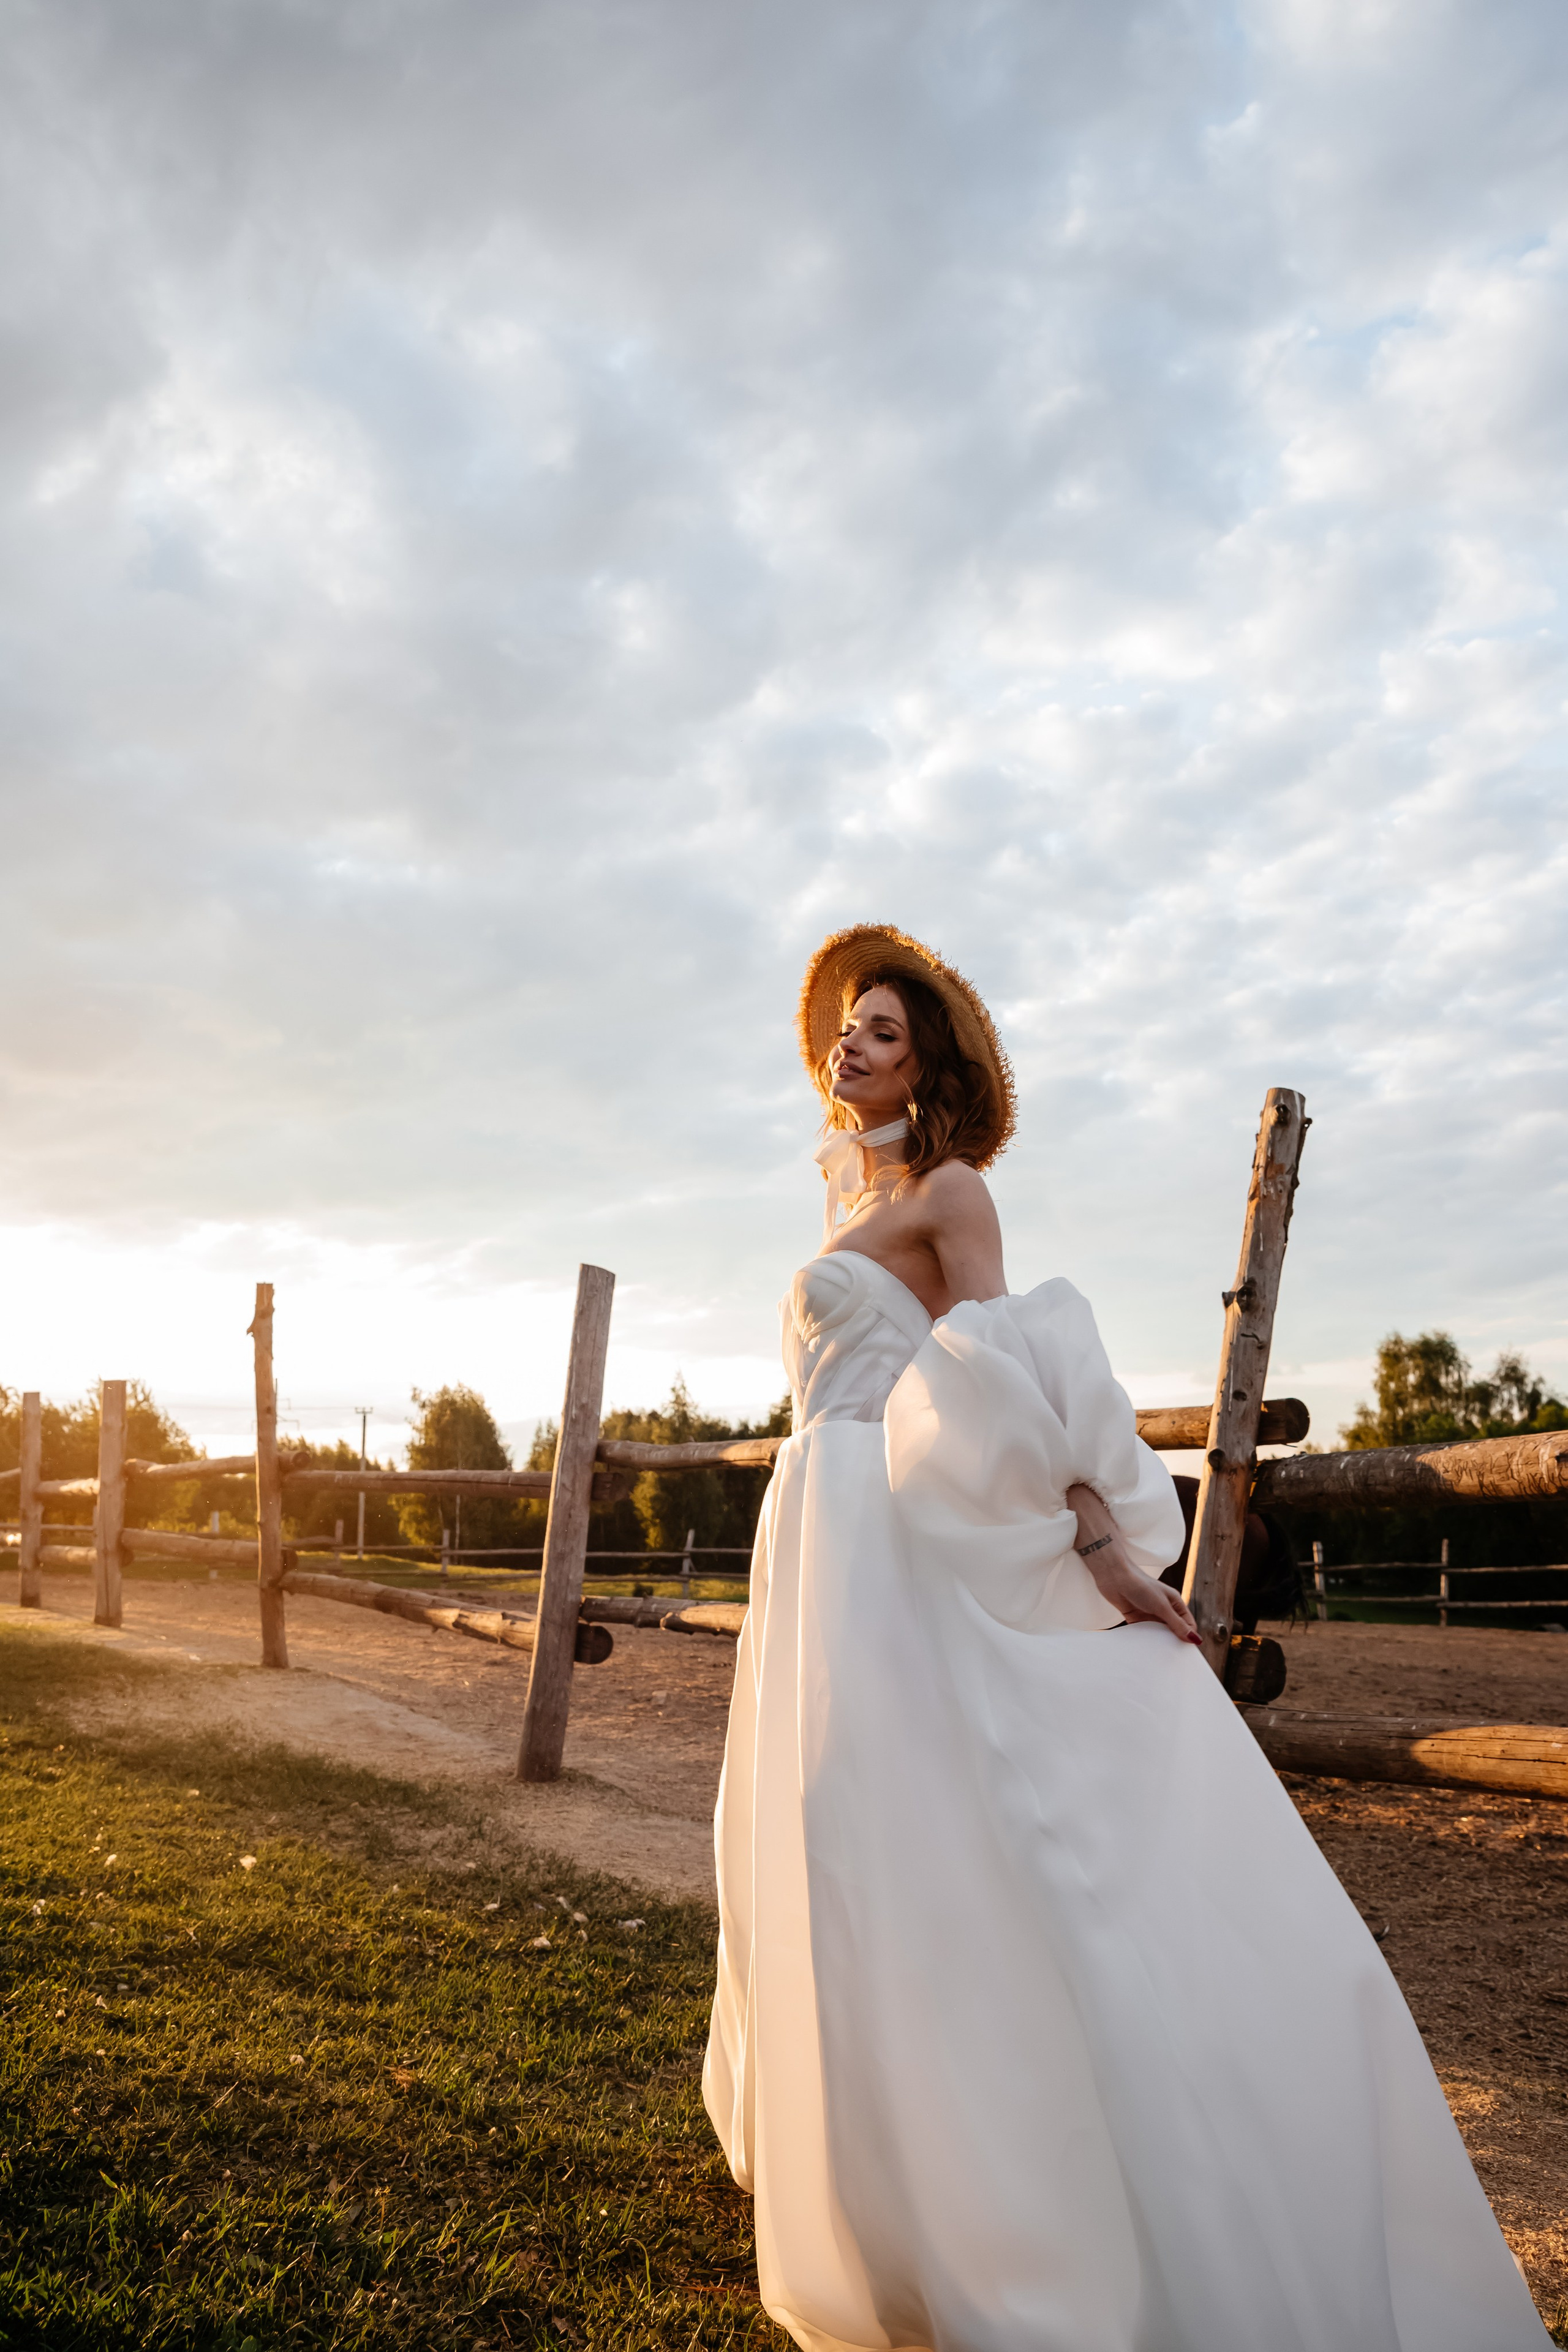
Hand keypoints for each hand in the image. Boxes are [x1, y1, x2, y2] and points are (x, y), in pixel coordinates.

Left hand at [1066, 1482, 1200, 1645]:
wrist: (1114, 1577)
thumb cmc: (1141, 1586)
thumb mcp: (1161, 1606)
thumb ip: (1177, 1624)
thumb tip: (1195, 1639)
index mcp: (1174, 1603)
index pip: (1187, 1624)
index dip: (1190, 1637)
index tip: (1187, 1653)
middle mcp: (1163, 1609)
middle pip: (1174, 1629)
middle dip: (1174, 1641)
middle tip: (1175, 1660)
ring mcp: (1149, 1613)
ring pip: (1159, 1632)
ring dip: (1159, 1642)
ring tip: (1161, 1658)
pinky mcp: (1135, 1617)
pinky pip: (1144, 1632)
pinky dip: (1146, 1640)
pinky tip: (1146, 1651)